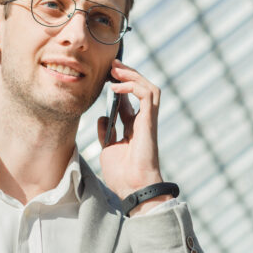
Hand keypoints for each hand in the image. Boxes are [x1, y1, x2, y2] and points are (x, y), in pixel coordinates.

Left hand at [97, 60, 172, 214]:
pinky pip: (147, 95)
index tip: (106, 76)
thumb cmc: (123, 175)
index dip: (120, 85)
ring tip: (116, 69)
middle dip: (127, 74)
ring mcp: (148, 121)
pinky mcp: (149, 122)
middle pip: (140, 89)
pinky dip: (133, 86)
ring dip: (133, 75)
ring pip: (148, 87)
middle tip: (112, 65)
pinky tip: (116, 87)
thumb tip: (102, 117)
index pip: (130, 99)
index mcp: (134, 128)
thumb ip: (106, 132)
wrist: (133, 188)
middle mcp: (143, 122)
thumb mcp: (108, 149)